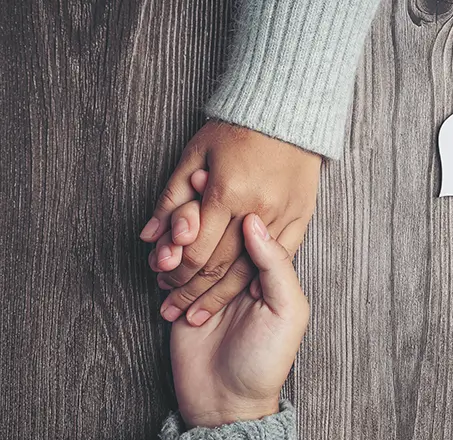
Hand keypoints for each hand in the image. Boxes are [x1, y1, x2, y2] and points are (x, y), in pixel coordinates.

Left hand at [140, 120, 319, 326]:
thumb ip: (171, 198)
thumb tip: (149, 236)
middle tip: (173, 306)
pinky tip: (239, 297)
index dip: (176, 273)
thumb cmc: (236, 131)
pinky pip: (278, 261)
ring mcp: (283, 216)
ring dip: (220, 296)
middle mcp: (257, 209)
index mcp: (227, 192)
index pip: (197, 250)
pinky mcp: (301, 219)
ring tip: (197, 312)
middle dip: (192, 291)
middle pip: (220, 266)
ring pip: (249, 270)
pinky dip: (256, 281)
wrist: (288, 114)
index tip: (163, 282)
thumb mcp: (194, 155)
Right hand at [169, 212, 309, 428]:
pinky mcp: (182, 296)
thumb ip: (277, 266)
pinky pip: (170, 267)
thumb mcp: (286, 312)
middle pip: (215, 226)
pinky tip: (158, 259)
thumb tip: (254, 221)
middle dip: (194, 217)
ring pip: (189, 242)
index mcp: (269, 270)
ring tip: (167, 247)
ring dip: (174, 237)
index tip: (208, 179)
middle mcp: (239, 270)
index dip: (228, 200)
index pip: (248, 222)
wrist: (226, 404)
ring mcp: (208, 282)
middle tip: (183, 222)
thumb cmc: (265, 361)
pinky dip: (162, 259)